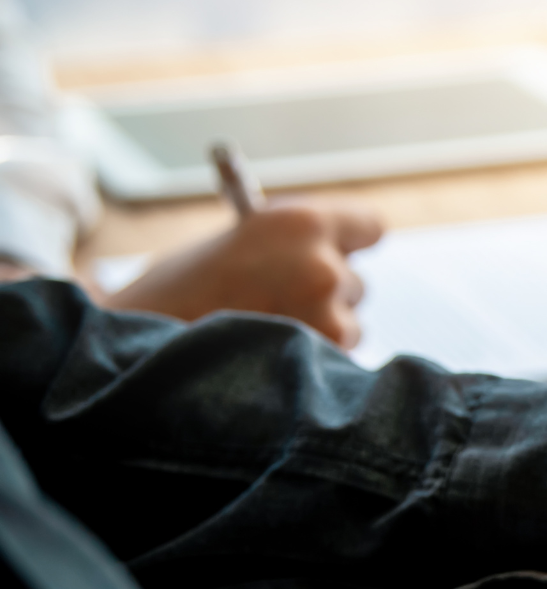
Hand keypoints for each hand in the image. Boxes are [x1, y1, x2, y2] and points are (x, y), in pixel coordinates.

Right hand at [103, 203, 382, 347]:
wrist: (134, 354)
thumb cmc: (176, 295)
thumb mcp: (232, 245)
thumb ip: (286, 246)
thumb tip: (331, 251)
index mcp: (298, 222)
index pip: (369, 226)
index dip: (352, 242)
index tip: (343, 251)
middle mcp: (321, 265)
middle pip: (356, 281)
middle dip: (326, 295)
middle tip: (278, 305)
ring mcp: (328, 316)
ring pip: (348, 326)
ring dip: (319, 333)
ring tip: (261, 337)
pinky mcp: (325, 362)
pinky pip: (335, 361)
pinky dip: (311, 365)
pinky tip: (266, 364)